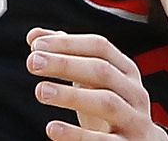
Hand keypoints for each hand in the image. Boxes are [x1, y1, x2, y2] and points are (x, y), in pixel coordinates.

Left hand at [27, 29, 167, 140]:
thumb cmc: (111, 108)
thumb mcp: (93, 81)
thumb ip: (66, 56)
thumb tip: (34, 36)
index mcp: (126, 70)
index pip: (99, 46)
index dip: (68, 43)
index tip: (36, 45)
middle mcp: (134, 92)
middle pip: (102, 70)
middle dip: (65, 64)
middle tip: (32, 63)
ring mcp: (134, 120)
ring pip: (106, 102)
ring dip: (71, 95)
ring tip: (41, 91)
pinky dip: (77, 135)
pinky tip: (52, 128)